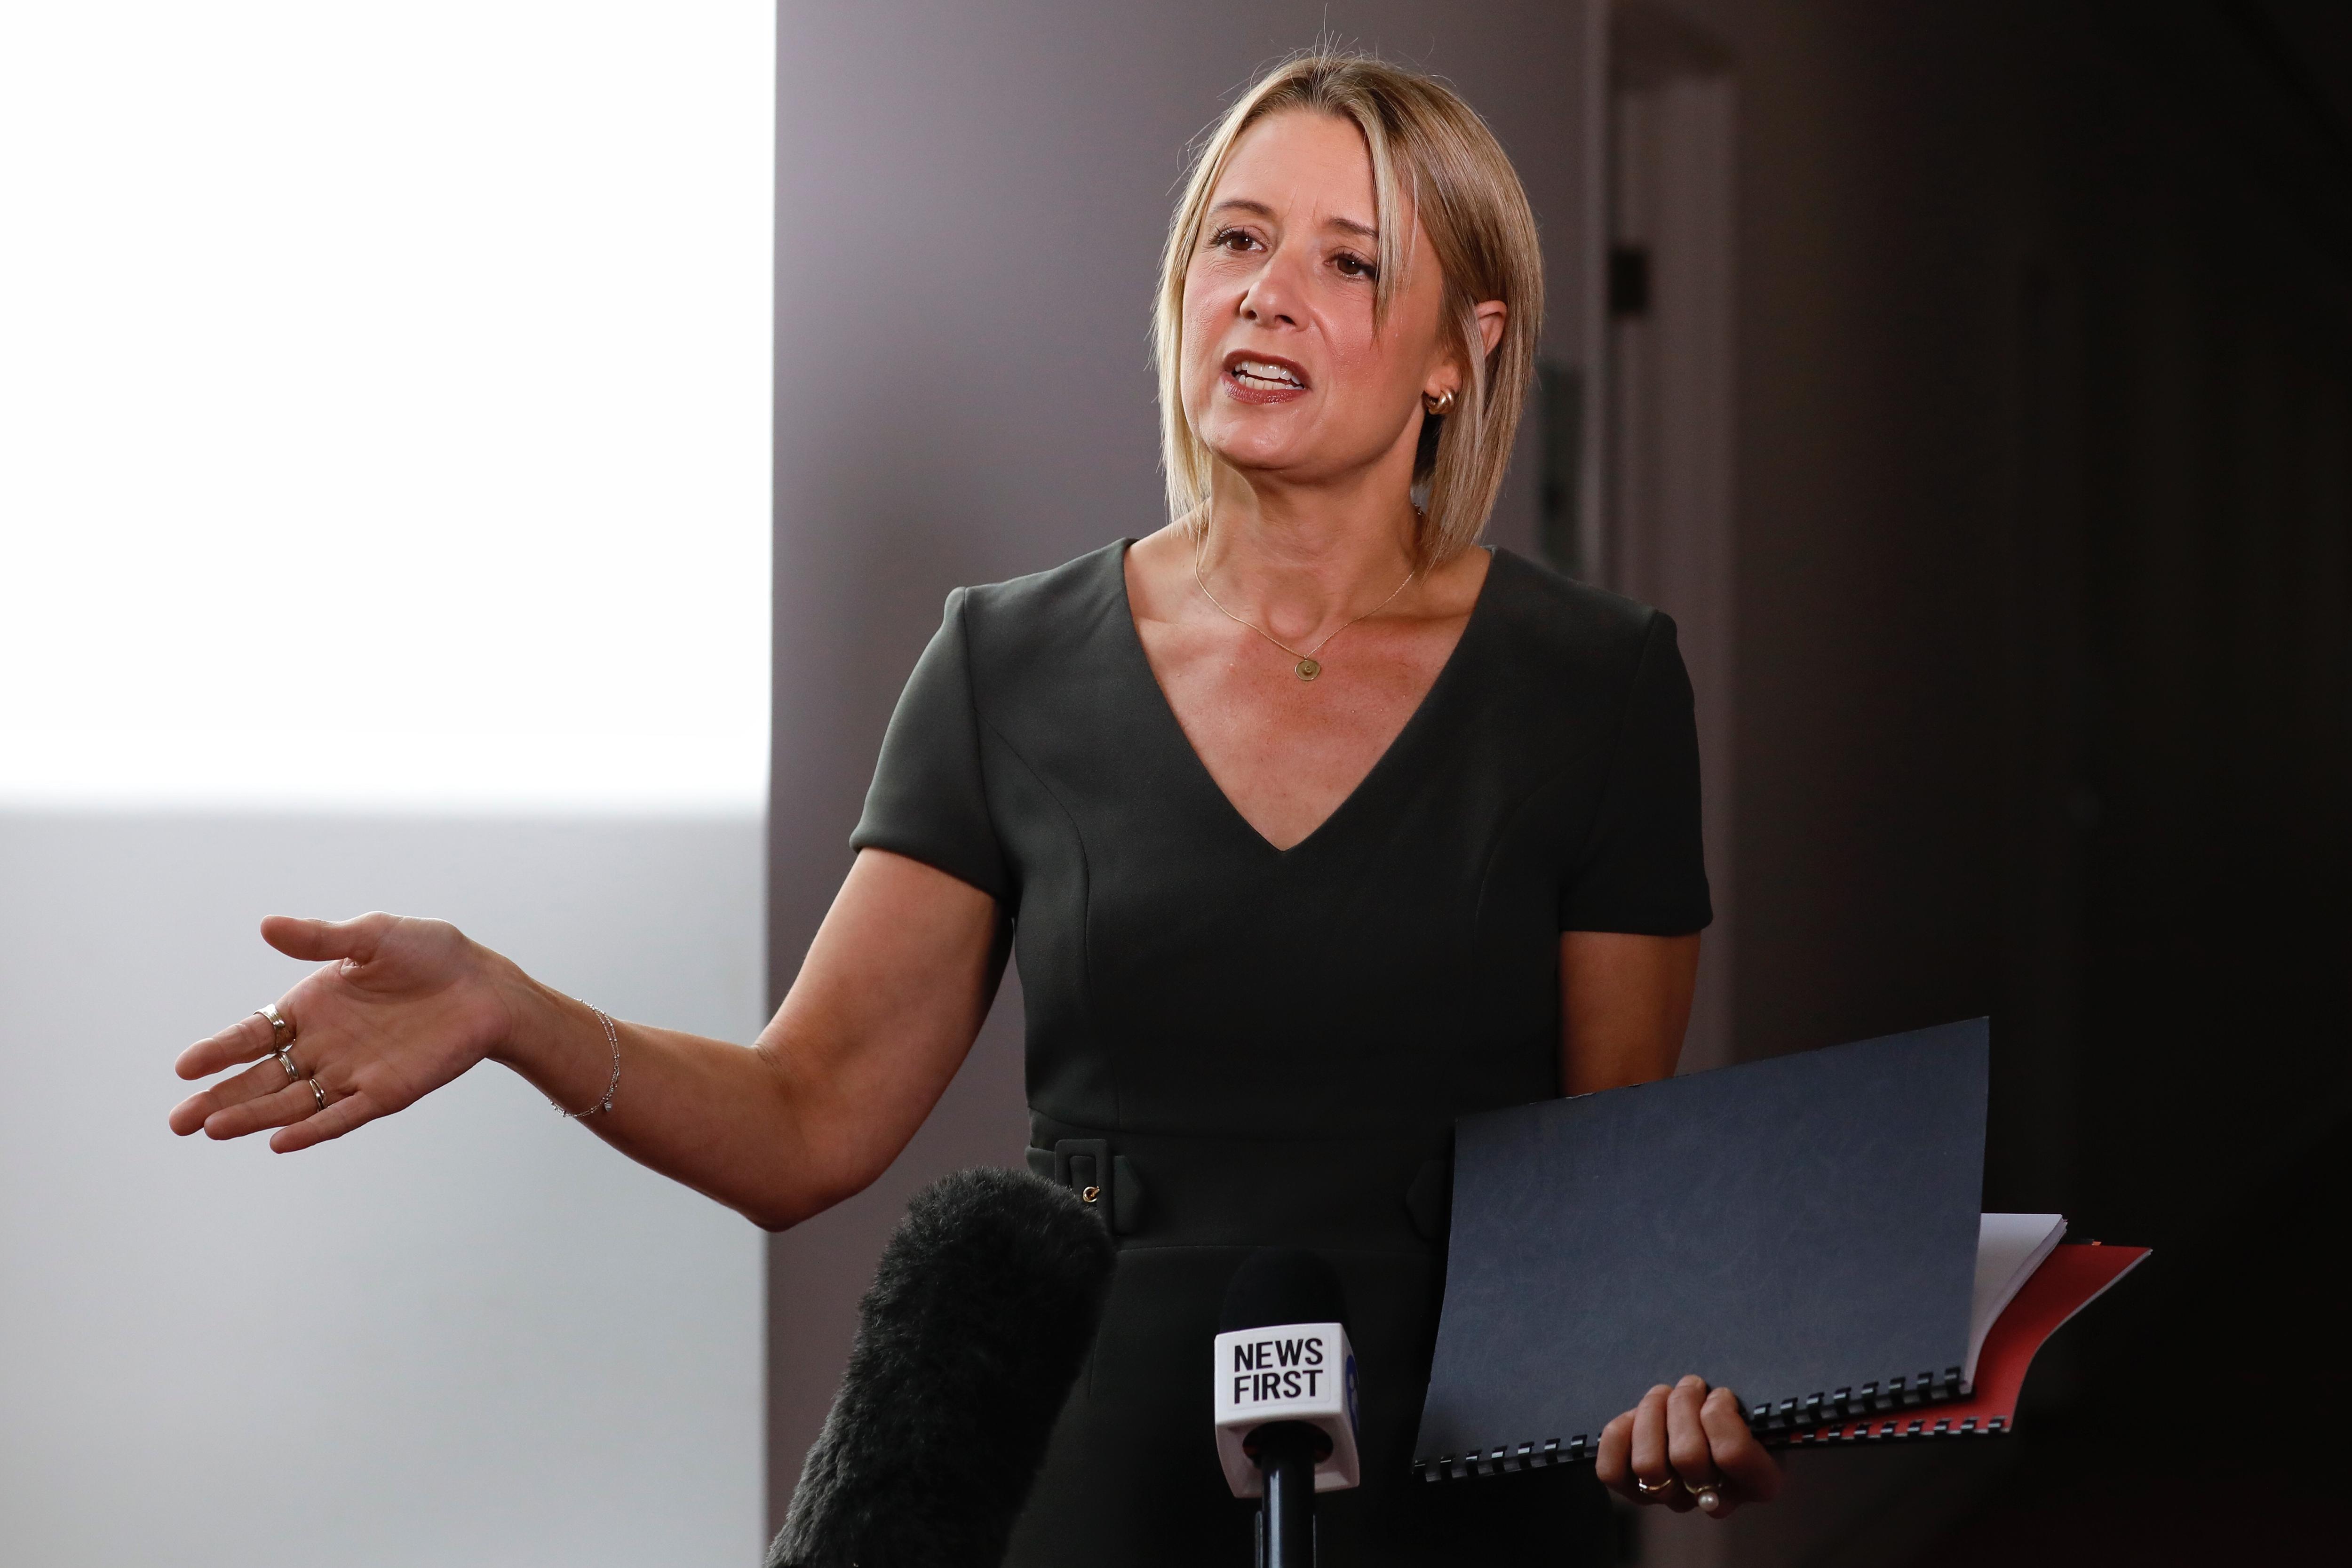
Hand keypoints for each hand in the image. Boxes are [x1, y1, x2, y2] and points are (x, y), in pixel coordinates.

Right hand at [169, 913, 515, 1152]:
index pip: (253, 1034)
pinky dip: (311, 1129)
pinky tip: (279, 1142)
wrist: (486, 985)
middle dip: (219, 1098)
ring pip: (291, 1102)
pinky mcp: (384, 1093)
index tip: (185, 1068)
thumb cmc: (431, 955)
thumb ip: (321, 937)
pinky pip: (340, 1115)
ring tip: (212, 1129)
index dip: (218, 1051)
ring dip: (253, 1116)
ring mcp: (351, 1072)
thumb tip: (267, 926)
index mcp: (312, 1008)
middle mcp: (324, 1045)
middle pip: (260, 1078)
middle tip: (179, 1121)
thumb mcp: (373, 936)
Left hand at [1595, 1375, 1781, 1518]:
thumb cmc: (1736, 1411)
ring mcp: (1673, 1499)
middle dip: (1683, 1405)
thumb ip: (1749, 1407)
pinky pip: (1613, 1472)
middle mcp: (1714, 1500)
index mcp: (1758, 1482)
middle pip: (1687, 1456)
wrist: (1709, 1422)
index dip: (1720, 1414)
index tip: (1720, 1395)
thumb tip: (1723, 1399)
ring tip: (1663, 1395)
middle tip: (1690, 1385)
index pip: (1732, 1455)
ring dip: (1652, 1414)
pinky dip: (1619, 1435)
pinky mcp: (1636, 1491)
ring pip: (1648, 1464)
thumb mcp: (1755, 1408)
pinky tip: (1635, 1416)